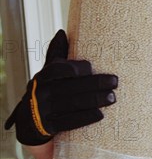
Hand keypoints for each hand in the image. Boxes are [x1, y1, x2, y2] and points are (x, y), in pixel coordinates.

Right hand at [4, 30, 117, 145]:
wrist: (29, 121)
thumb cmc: (49, 90)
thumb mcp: (49, 72)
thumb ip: (57, 54)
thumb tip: (62, 32)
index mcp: (44, 76)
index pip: (57, 69)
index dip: (74, 68)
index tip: (91, 67)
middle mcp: (41, 92)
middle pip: (71, 87)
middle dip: (94, 84)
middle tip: (114, 82)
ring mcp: (44, 110)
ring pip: (72, 104)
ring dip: (94, 100)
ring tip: (112, 97)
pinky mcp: (49, 126)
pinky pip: (69, 122)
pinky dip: (85, 118)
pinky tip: (100, 115)